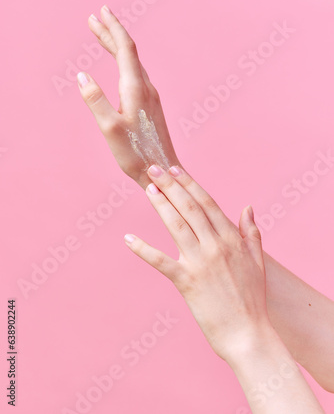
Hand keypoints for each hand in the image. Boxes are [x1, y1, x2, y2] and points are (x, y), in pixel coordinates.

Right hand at [77, 5, 180, 188]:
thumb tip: (82, 75)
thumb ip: (95, 100)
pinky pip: (134, 73)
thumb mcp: (110, 128)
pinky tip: (118, 66)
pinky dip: (122, 62)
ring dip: (116, 46)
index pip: (125, 48)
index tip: (101, 11)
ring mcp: (150, 95)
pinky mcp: (150, 105)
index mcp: (136, 88)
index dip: (113, 28)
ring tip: (101, 35)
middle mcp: (146, 87)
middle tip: (95, 17)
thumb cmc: (136, 154)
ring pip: (131, 62)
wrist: (163, 170)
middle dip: (110, 33)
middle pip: (128, 52)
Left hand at [123, 164, 272, 362]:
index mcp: (232, 239)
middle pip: (190, 208)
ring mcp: (200, 263)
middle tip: (153, 169)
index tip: (176, 170)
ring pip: (176, 226)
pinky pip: (160, 262)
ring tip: (148, 189)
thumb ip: (252, 232)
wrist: (248, 334)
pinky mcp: (186, 282)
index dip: (189, 184)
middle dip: (171, 186)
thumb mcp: (258, 261)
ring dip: (161, 205)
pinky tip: (127, 239)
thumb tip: (247, 206)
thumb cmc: (253, 299)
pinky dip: (143, 249)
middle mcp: (216, 246)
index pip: (207, 203)